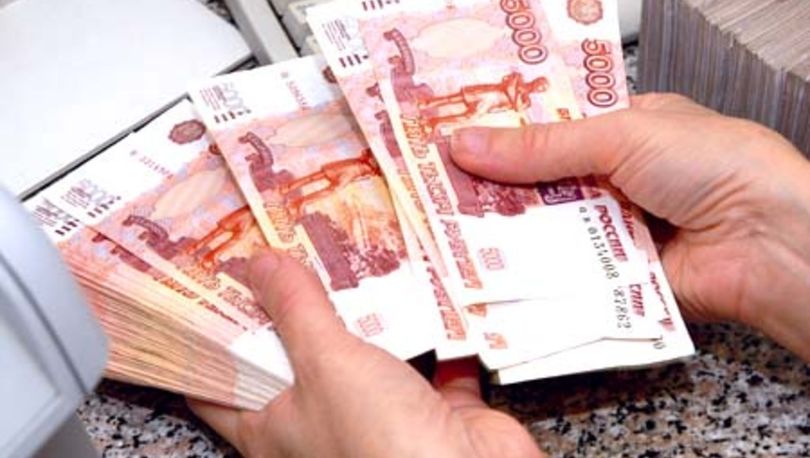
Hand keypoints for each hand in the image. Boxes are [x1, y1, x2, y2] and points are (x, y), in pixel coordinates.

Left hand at [188, 251, 544, 457]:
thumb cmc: (379, 442)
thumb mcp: (325, 364)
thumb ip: (296, 310)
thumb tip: (261, 266)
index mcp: (274, 428)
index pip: (221, 385)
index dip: (211, 337)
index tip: (205, 287)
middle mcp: (323, 424)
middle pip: (297, 357)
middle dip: (298, 307)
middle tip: (292, 251)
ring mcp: (380, 417)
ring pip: (367, 353)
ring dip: (371, 311)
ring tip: (361, 254)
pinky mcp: (432, 410)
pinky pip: (432, 360)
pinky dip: (437, 328)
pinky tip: (433, 288)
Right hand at [451, 93, 809, 361]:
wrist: (767, 244)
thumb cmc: (717, 167)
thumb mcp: (622, 135)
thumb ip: (542, 147)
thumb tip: (468, 144)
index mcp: (626, 128)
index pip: (551, 126)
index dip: (504, 130)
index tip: (453, 133)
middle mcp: (617, 177)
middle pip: (542, 179)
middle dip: (496, 183)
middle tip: (435, 183)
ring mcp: (615, 226)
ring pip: (547, 225)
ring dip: (508, 227)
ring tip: (446, 222)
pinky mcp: (613, 272)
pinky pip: (563, 268)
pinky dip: (533, 268)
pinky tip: (489, 266)